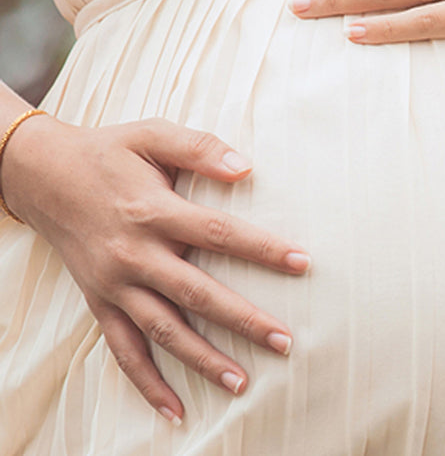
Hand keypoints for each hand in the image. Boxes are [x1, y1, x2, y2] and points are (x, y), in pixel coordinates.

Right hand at [1, 114, 312, 425]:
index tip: (301, 263)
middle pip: (197, 293)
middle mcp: (134, 254)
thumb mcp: (152, 135)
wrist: (43, 175)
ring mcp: (115, 284)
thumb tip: (246, 167)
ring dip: (203, 359)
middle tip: (284, 340)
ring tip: (242, 381)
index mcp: (153, 211)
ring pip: (163, 330)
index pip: (219, 233)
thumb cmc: (109, 151)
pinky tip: (175, 408)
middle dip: (243, 320)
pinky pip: (123, 350)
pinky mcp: (99, 302)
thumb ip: (200, 148)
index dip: (262, 249)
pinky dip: (147, 383)